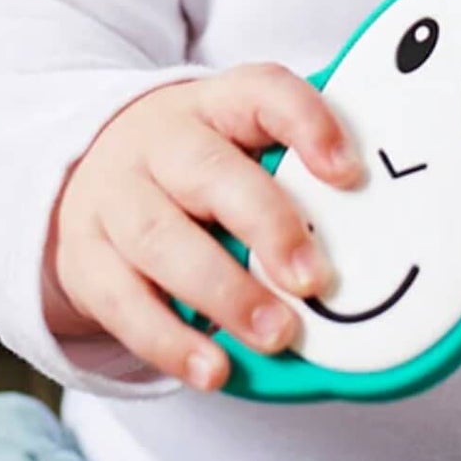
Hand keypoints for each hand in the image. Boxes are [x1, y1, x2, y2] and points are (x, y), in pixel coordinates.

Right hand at [42, 64, 364, 391]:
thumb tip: (376, 231)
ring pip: (160, 239)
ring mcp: (114, 198)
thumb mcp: (237, 144)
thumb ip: (293, 172)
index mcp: (214, 104)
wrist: (88, 174)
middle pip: (208, 173)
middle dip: (266, 225)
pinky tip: (213, 368)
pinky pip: (121, 301)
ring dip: (223, 292)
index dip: (308, 125)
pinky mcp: (84, 259)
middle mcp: (159, 142)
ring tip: (275, 334)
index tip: (350, 174)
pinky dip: (168, 340)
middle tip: (314, 279)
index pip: (263, 93)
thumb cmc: (195, 170)